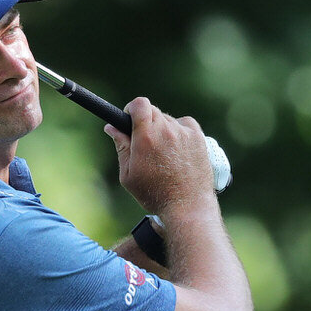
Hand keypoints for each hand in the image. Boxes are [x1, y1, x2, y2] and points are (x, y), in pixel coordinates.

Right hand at [105, 97, 215, 214]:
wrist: (186, 206)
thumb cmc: (154, 193)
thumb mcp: (128, 174)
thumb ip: (121, 147)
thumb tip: (111, 127)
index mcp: (146, 137)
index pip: (139, 104)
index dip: (132, 108)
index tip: (130, 117)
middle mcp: (166, 130)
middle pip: (153, 111)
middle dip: (145, 122)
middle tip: (144, 142)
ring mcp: (184, 133)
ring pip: (168, 119)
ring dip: (162, 129)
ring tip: (163, 153)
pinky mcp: (198, 137)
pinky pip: (185, 124)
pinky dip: (179, 131)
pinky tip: (177, 147)